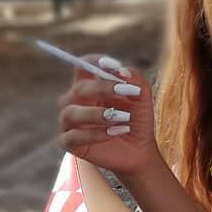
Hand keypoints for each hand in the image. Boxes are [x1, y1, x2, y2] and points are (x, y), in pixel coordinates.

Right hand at [58, 55, 159, 179]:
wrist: (140, 150)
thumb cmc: (137, 119)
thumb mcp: (142, 96)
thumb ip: (135, 79)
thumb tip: (121, 71)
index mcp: (89, 86)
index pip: (82, 66)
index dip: (94, 61)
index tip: (113, 65)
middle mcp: (75, 102)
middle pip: (79, 88)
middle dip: (102, 88)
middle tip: (125, 91)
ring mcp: (69, 123)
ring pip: (70, 113)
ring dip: (98, 114)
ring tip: (124, 118)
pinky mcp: (69, 143)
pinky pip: (72, 136)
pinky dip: (95, 134)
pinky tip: (116, 133)